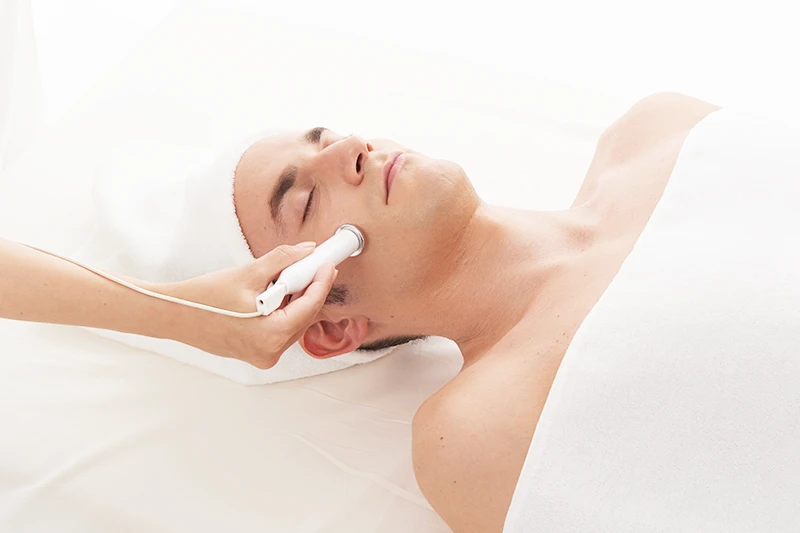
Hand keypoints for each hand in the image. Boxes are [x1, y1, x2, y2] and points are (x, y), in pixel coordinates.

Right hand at [161, 242, 337, 368]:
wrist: (174, 315)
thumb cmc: (204, 297)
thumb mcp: (249, 273)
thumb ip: (283, 260)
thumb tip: (308, 251)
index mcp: (271, 336)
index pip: (310, 306)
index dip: (322, 281)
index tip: (329, 263)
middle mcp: (271, 352)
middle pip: (304, 316)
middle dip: (310, 289)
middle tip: (313, 264)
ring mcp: (264, 356)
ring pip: (294, 323)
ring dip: (296, 300)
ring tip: (290, 276)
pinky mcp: (257, 353)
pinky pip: (280, 329)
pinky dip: (283, 311)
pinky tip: (278, 293)